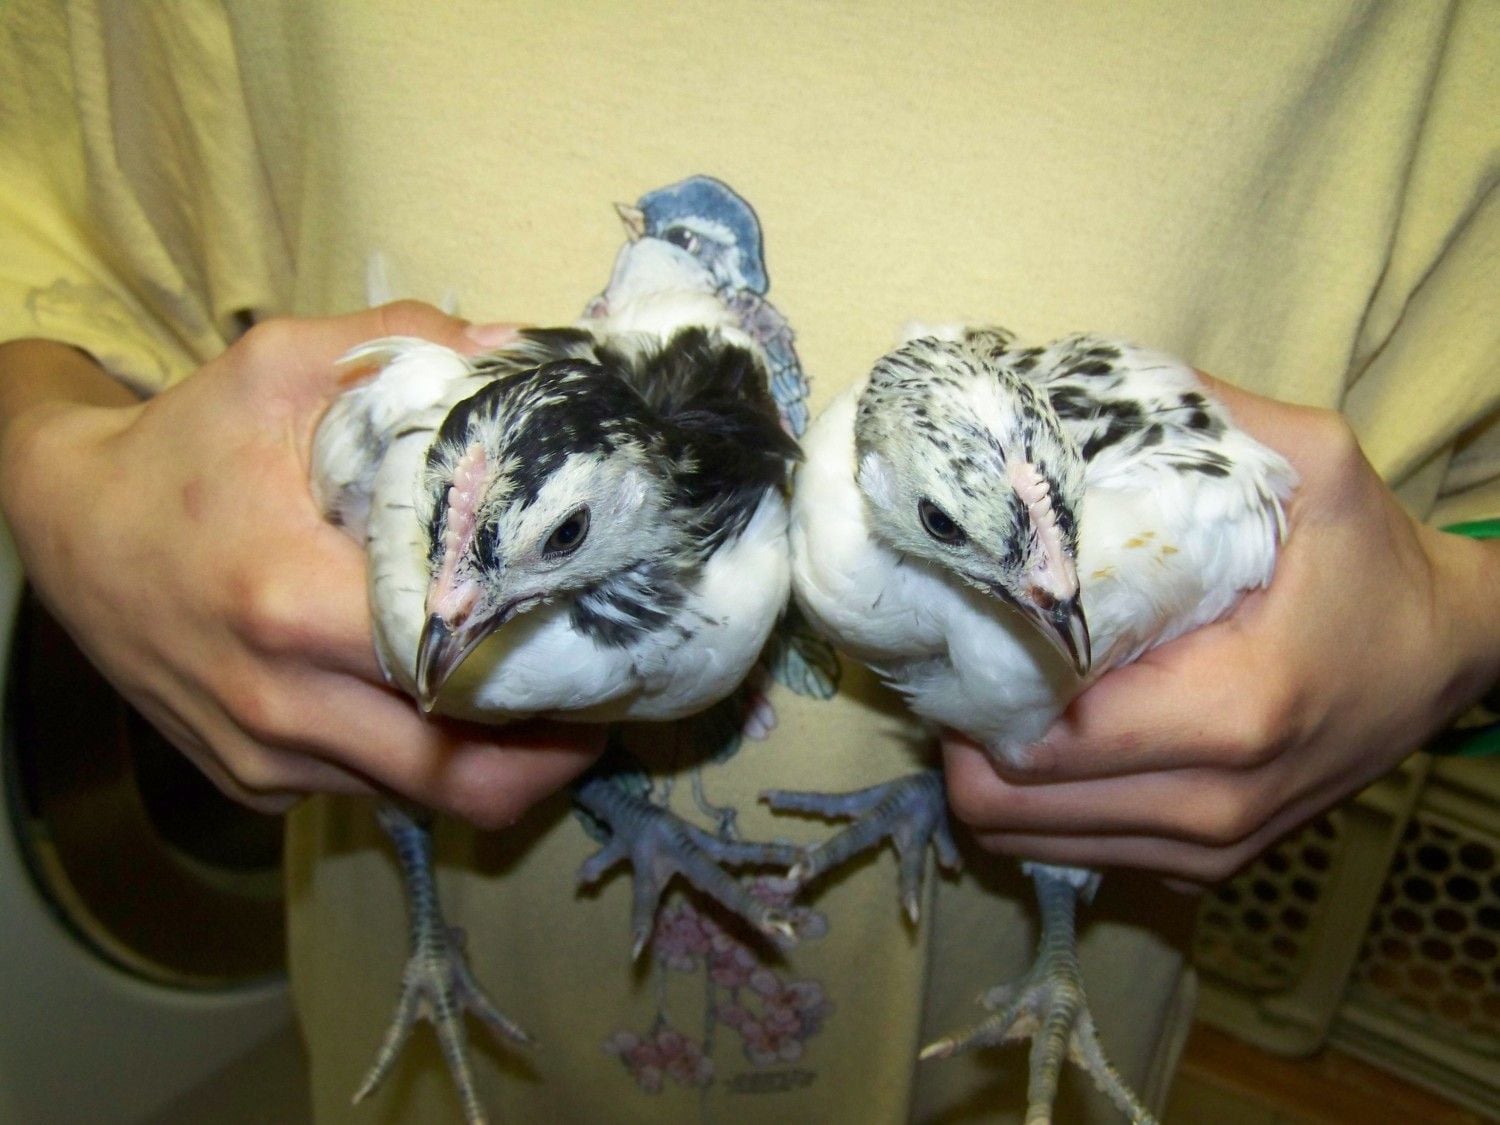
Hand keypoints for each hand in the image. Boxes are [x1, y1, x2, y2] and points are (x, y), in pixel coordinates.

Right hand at [0, 303, 602, 823]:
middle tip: (597, 705)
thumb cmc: (185, 448)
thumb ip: (406, 346)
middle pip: (459, 777)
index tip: (609, 657)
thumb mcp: (282, 367)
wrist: (70, 527)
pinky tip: (440, 706)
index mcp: (297, 601)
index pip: (462, 674)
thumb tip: (524, 352)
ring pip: (421, 797)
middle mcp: (283, 702)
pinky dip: (420, 762)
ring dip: (491, 764)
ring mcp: (265, 756)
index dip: (553, 679)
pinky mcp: (252, 782)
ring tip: (534, 703)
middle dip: (549, 756)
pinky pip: (368, 792)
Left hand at [942, 378, 1499, 882]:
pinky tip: (1046, 732)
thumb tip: (1064, 404)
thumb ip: (1197, 419)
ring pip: (1023, 839)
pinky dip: (1034, 800)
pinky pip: (1068, 853)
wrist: (1446, 654)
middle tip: (962, 655)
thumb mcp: (1310, 466)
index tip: (958, 623)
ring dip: (988, 769)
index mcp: (1229, 712)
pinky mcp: (1200, 868)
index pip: (1037, 736)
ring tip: (997, 688)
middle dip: (962, 730)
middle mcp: (1211, 804)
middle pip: (1006, 805)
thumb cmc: (1371, 563)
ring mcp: (1205, 851)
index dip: (974, 681)